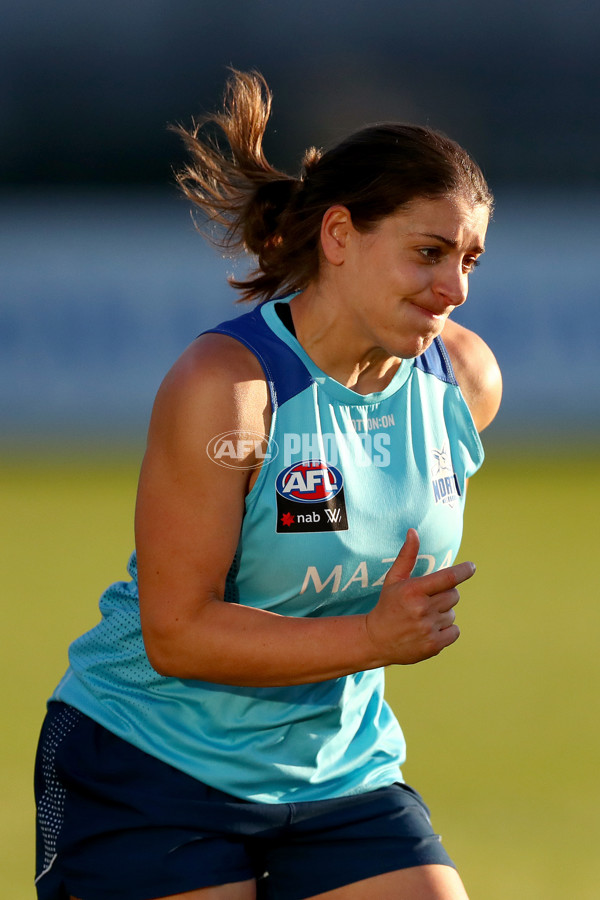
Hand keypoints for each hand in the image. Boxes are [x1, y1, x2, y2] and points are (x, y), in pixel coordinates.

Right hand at [365, 529, 474, 665]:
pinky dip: (447, 629)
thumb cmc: (387, 605)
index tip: (472, 567)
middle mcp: (422, 609)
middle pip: (453, 595)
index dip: (464, 571)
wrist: (376, 640)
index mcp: (413, 590)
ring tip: (424, 617)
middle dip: (445, 594)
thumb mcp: (393, 579)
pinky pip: (455, 631)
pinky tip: (430, 629)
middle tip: (428, 599)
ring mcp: (428, 629)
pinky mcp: (433, 645)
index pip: (448, 577)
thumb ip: (407, 556)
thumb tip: (413, 531)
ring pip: (453, 614)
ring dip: (443, 613)